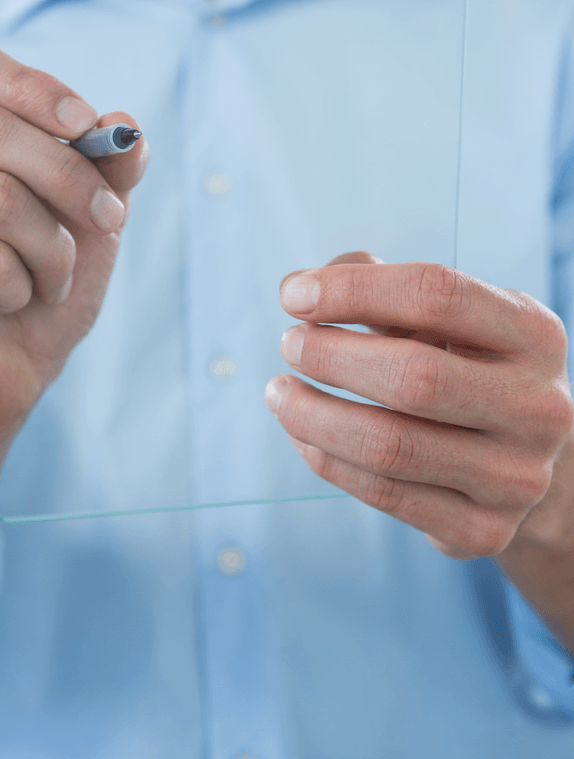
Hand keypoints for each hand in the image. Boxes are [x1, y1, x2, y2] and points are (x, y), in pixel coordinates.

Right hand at [0, 38, 148, 453]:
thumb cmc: (38, 292)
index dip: (33, 86)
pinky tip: (5, 303)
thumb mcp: (87, 223)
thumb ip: (106, 172)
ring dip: (53, 249)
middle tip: (107, 224)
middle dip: (73, 180)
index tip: (87, 126)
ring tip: (48, 280)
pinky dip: (22, 285)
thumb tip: (129, 130)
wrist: (5, 382)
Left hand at [266, 252, 573, 558]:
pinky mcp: (484, 531)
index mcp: (533, 333)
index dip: (353, 290)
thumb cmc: (461, 364)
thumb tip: (297, 288)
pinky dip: (327, 459)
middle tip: (290, 344)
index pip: (437, 295)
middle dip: (331, 356)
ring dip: (313, 415)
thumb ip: (374, 286)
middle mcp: (539, 405)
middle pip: (414, 377)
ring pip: (389, 446)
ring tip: (279, 391)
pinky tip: (303, 434)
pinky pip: (383, 494)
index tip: (293, 295)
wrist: (521, 456)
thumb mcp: (439, 316)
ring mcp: (516, 476)